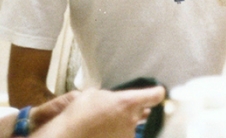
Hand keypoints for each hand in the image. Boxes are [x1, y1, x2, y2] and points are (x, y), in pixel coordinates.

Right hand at [32, 87, 165, 137]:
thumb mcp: (94, 95)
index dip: (157, 93)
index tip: (158, 92)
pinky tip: (103, 132)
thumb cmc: (78, 114)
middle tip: (123, 110)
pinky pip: (123, 136)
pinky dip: (116, 134)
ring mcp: (127, 135)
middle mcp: (132, 120)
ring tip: (105, 124)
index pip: (155, 96)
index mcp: (128, 102)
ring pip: (132, 126)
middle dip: (137, 111)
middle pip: (144, 112)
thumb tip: (112, 100)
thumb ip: (110, 97)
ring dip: (124, 125)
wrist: (68, 136)